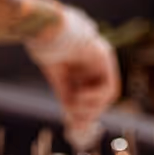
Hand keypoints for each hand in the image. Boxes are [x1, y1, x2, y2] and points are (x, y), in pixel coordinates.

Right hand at [27, 7, 120, 142]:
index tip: (72, 126)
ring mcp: (104, 58)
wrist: (44, 28)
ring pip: (108, 96)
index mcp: (85, 65)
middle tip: (74, 124)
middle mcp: (97, 62)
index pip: (91, 96)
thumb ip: (68, 99)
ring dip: (90, 109)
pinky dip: (94, 99)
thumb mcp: (58, 81)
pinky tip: (79, 96)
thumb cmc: (45, 48)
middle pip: (102, 98)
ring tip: (72, 107)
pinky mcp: (106, 57)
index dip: (83, 114)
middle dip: (88, 115)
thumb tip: (76, 124)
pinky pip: (109, 88)